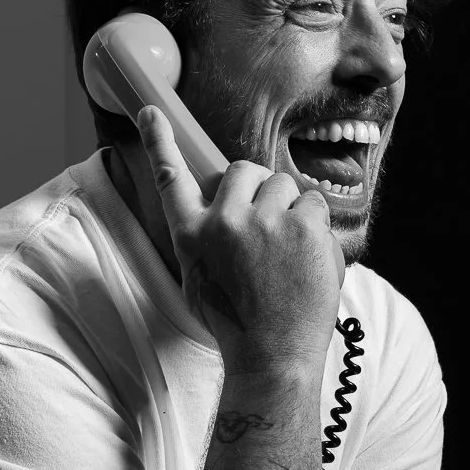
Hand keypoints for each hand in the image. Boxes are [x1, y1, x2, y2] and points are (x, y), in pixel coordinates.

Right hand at [138, 104, 344, 375]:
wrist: (273, 357)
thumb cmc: (240, 324)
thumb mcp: (201, 282)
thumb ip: (207, 241)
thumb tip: (222, 215)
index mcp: (192, 237)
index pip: (171, 179)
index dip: (160, 142)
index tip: (152, 113)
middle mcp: (223, 222)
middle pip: (244, 169)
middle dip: (258, 189)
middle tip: (266, 228)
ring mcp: (265, 221)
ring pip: (284, 184)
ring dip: (289, 210)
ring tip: (288, 254)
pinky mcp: (302, 224)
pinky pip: (313, 202)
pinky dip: (316, 226)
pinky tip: (308, 258)